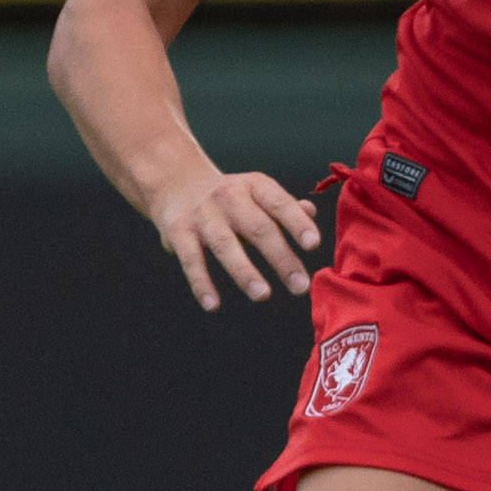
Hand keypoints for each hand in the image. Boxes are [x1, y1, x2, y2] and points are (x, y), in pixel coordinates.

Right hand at [149, 169, 325, 311]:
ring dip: (244, 272)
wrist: (176, 185)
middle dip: (281, 258)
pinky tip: (213, 305)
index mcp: (254, 186)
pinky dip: (201, 283)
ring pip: (225, 245)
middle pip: (258, 228)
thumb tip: (310, 211)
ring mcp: (202, 215)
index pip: (279, 203)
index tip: (313, 245)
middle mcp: (229, 197)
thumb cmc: (232, 198)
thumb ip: (284, 207)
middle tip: (300, 287)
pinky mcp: (178, 233)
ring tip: (263, 295)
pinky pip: (191, 260)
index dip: (297, 223)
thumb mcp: (257, 194)